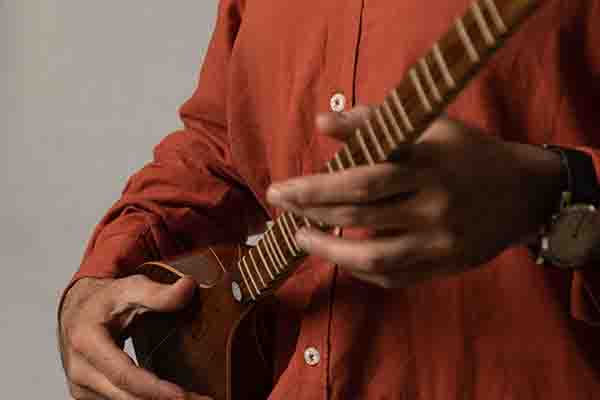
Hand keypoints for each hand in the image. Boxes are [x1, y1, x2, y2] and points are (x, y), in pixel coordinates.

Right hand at [59, 275, 210, 399]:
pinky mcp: (89, 394)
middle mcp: (80, 369)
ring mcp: (82, 386)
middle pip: (125, 397)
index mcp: (87, 341)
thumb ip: (159, 292)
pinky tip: (172, 398)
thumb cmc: (104, 300)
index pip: (123, 374)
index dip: (153, 389)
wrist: (77, 311)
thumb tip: (188, 287)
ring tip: (194, 399)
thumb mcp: (130, 288)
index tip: (182, 396)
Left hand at [266, 106, 561, 287]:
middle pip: (358, 216)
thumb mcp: (429, 125)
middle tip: (282, 206)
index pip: (360, 180)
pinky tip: (340, 255)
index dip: (314, 188)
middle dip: (310, 212)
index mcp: (428, 164)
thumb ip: (374, 122)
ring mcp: (440, 242)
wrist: (524, 192)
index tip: (281, 189)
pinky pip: (393, 277)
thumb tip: (322, 121)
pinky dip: (360, 268)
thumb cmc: (468, 152)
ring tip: (300, 236)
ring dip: (327, 250)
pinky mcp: (445, 266)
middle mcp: (434, 205)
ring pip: (372, 257)